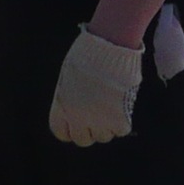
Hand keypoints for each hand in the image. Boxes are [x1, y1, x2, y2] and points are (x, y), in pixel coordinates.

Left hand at [49, 26, 142, 145]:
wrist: (109, 45)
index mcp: (61, 106)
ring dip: (107, 125)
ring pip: (103, 136)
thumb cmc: (89, 53)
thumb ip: (70, 96)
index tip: (79, 123)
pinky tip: (122, 106)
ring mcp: (98, 120)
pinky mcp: (119, 119)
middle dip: (90, 130)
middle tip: (98, 116)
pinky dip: (122, 122)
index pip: (61, 132)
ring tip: (111, 107)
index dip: (71, 129)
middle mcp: (77, 117)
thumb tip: (78, 107)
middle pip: (82, 139)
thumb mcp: (69, 75)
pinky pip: (120, 130)